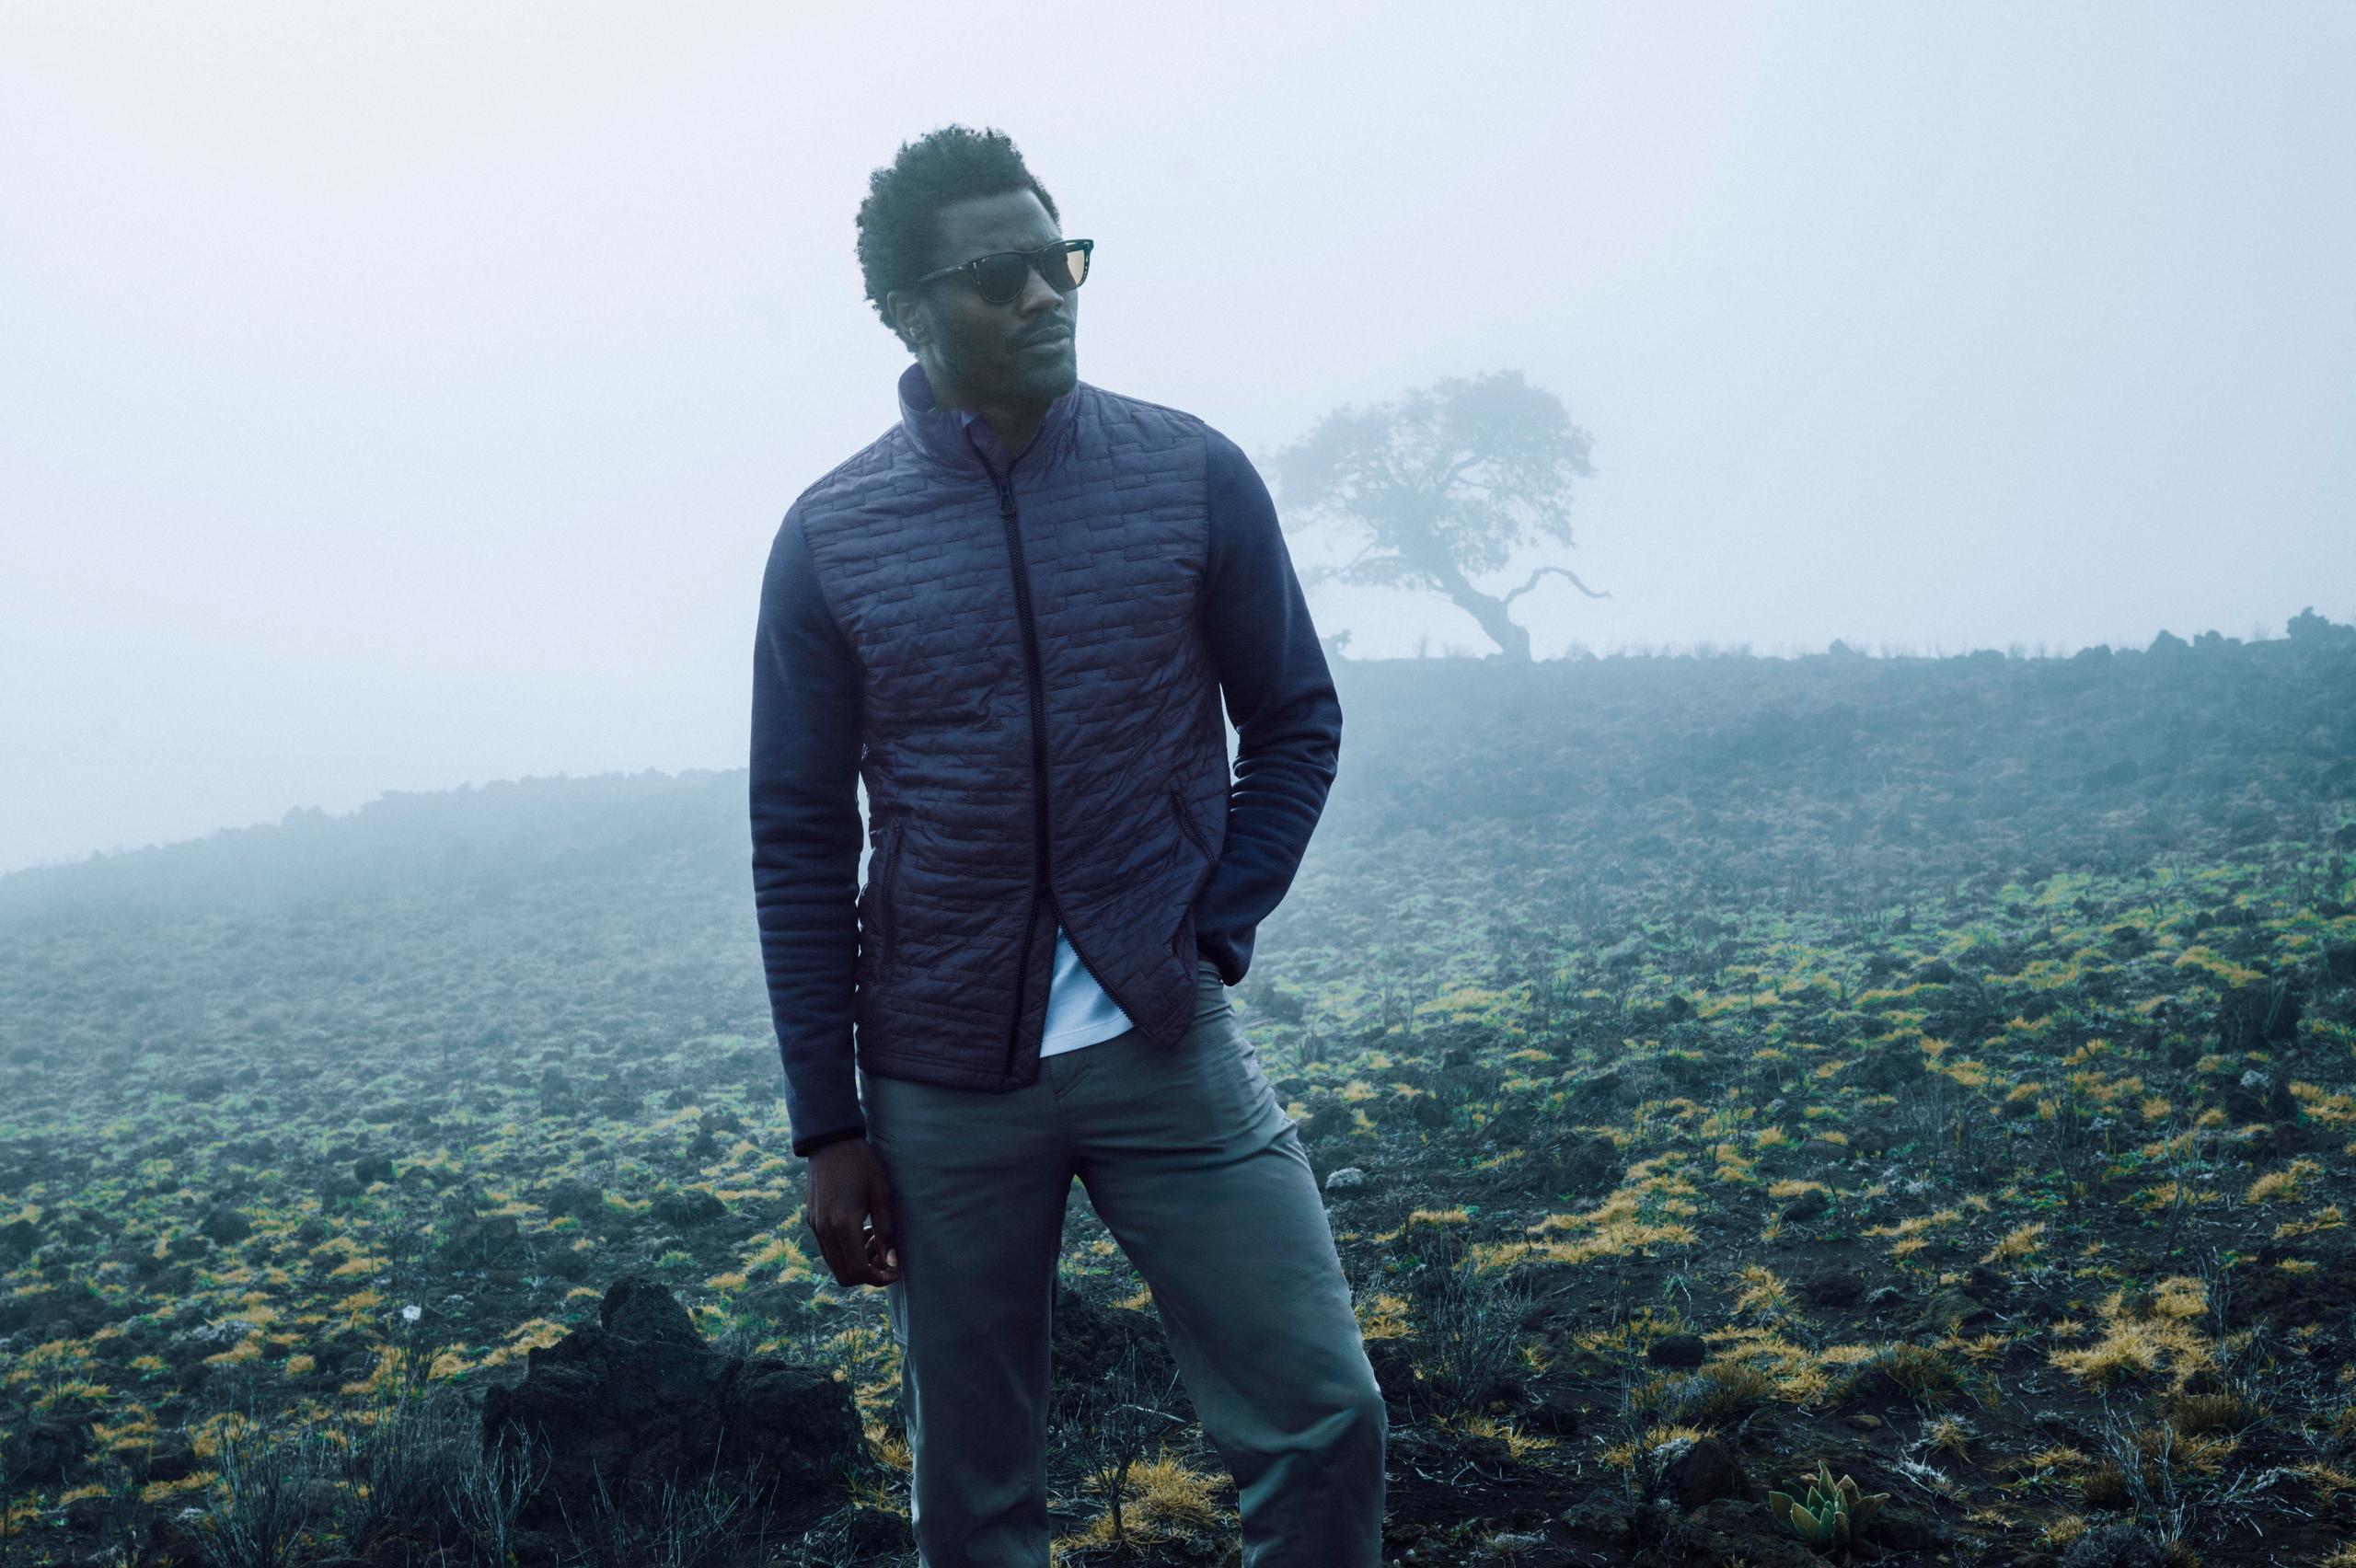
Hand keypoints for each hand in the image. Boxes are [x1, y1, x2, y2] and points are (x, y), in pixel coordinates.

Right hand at [804, 1138, 899, 1286]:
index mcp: (843, 1223)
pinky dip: (846, 1251)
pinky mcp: (812, 1221)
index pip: (858, 1270)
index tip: (895, 1271)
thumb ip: (886, 1231)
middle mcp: (825, 1230)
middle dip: (868, 1275)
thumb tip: (892, 1262)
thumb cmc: (862, 1163)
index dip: (878, 1279)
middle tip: (886, 1257)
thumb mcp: (882, 1194)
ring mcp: (815, 1226)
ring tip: (875, 1238)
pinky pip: (828, 1250)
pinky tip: (861, 1230)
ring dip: (856, 1262)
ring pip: (835, 1264)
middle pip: (844, 1275)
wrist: (831, 1142)